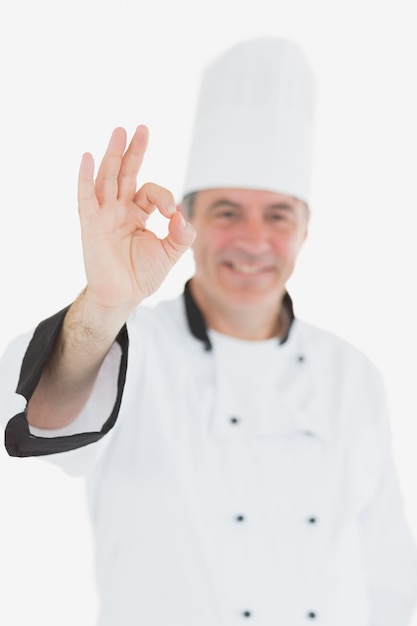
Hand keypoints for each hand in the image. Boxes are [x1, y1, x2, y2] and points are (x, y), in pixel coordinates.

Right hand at [77, 125, 194, 313]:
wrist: (123, 296)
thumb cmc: (143, 275)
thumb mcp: (170, 253)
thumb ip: (181, 234)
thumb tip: (181, 215)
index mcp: (137, 213)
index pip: (151, 192)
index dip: (164, 196)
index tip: (171, 213)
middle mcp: (119, 209)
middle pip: (126, 173)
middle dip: (134, 151)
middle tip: (141, 128)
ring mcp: (104, 215)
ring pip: (107, 178)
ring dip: (113, 155)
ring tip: (119, 131)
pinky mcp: (91, 225)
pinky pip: (86, 198)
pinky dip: (85, 178)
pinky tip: (88, 158)